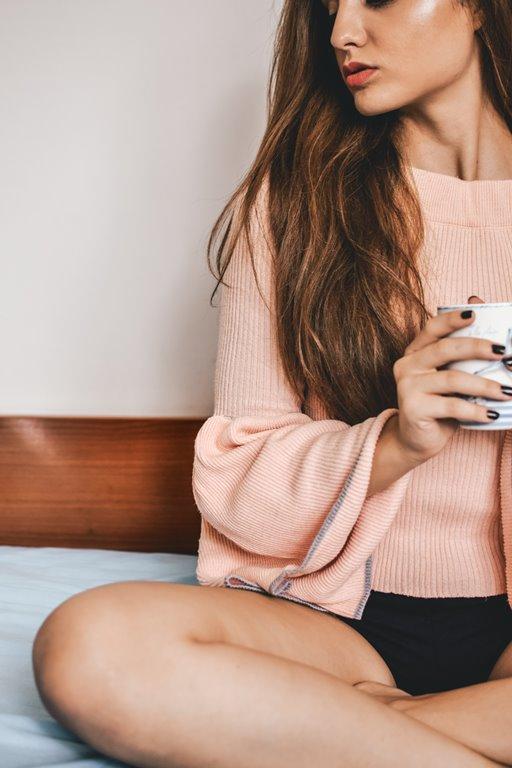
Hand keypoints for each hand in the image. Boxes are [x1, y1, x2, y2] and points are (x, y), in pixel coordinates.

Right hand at [392, 295, 510, 461]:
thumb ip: (462, 354)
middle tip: (503, 352)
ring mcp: (407, 387)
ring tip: (508, 391)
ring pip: (452, 379)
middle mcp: (407, 366)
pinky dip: (475, 410)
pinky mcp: (413, 409)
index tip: (474, 313)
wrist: (416, 440)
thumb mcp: (450, 377)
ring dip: (484, 385)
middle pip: (444, 349)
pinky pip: (451, 406)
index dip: (452, 319)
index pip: (432, 328)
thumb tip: (479, 311)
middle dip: (477, 348)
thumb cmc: (438, 405)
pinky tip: (492, 413)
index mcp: (415, 352)